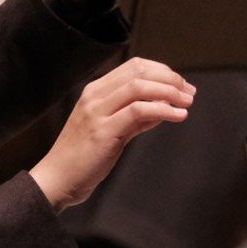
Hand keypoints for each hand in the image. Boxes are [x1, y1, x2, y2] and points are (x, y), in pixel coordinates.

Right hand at [30, 57, 194, 211]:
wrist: (57, 180)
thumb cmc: (82, 159)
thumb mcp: (110, 131)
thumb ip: (135, 118)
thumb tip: (163, 108)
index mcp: (95, 92)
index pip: (133, 67)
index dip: (162, 71)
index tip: (180, 85)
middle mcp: (94, 96)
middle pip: (139, 71)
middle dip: (170, 78)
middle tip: (189, 92)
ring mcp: (97, 112)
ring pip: (139, 87)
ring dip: (169, 92)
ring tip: (187, 103)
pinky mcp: (103, 131)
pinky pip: (139, 111)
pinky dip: (163, 110)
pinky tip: (178, 116)